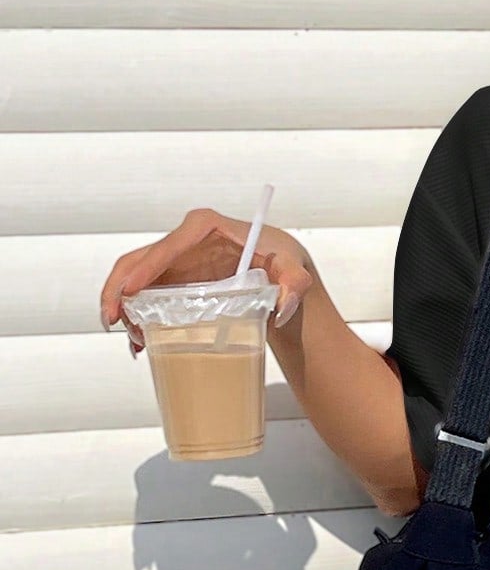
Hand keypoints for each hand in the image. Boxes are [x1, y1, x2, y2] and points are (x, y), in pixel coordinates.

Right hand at [100, 208, 313, 354]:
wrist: (281, 273)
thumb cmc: (285, 264)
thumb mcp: (295, 271)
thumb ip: (295, 283)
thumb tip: (284, 304)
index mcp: (204, 227)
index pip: (168, 245)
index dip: (146, 268)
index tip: (131, 292)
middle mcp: (183, 241)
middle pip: (138, 260)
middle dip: (119, 289)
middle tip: (113, 321)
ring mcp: (174, 261)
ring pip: (134, 279)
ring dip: (122, 307)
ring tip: (128, 339)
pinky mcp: (173, 280)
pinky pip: (144, 295)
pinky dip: (136, 317)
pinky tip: (138, 342)